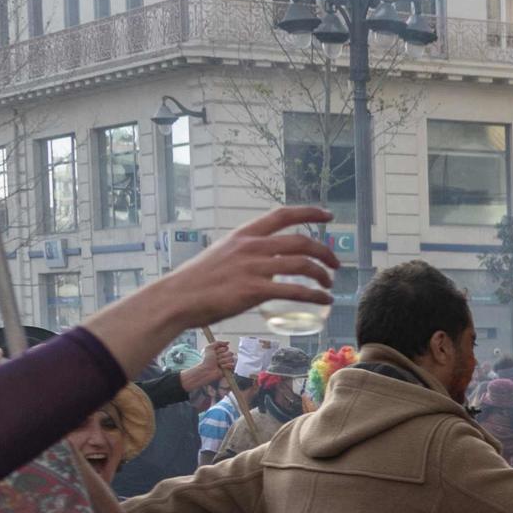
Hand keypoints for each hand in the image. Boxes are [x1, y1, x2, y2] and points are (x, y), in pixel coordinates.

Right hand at [155, 206, 340, 331]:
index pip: (282, 215)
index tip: (328, 216)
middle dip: (324, 251)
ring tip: (329, 285)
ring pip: (302, 265)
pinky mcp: (254, 290)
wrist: (177, 298)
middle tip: (336, 263)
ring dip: (322, 275)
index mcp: (244, 235)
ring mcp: (253, 268)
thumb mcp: (223, 254)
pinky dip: (315, 295)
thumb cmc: (198, 281)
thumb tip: (266, 260)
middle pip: (300, 242)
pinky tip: (324, 300)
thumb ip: (246, 254)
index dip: (309, 212)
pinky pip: (295, 291)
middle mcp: (251, 247)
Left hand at [177, 330, 229, 393]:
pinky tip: (220, 368)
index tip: (215, 353)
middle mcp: (224, 357)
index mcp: (220, 351)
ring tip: (216, 365)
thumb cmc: (204, 360)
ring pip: (231, 359)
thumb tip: (227, 342)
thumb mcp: (209, 348)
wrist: (204, 371)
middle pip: (229, 353)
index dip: (221, 350)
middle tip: (215, 360)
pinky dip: (226, 366)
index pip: (226, 347)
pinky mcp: (228, 370)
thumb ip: (218, 343)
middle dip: (222, 356)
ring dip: (223, 362)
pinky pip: (232, 365)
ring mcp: (226, 364)